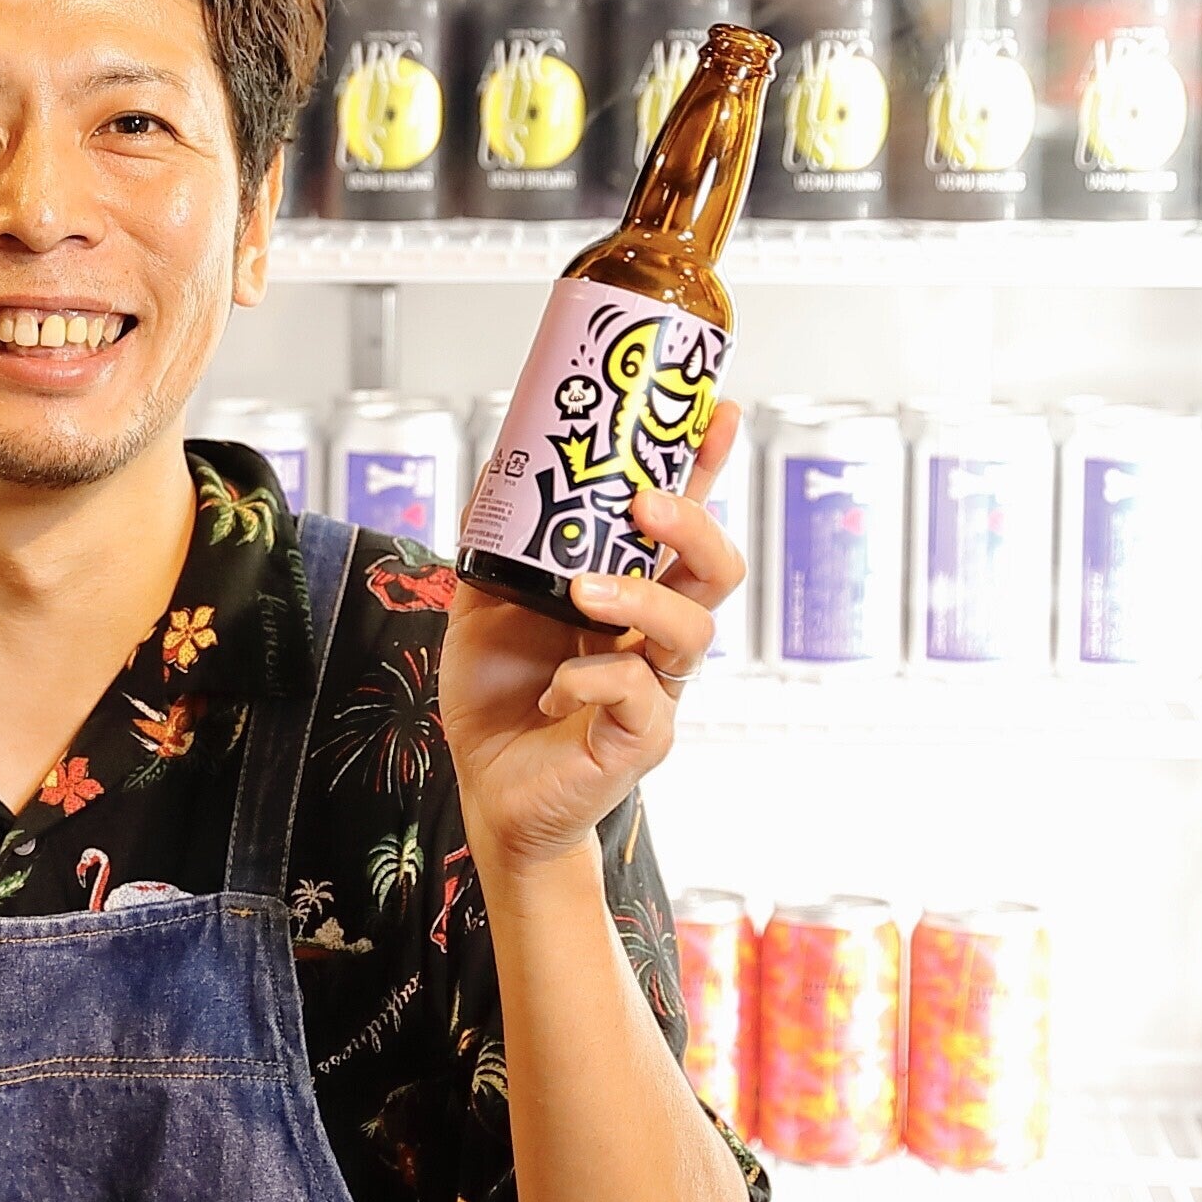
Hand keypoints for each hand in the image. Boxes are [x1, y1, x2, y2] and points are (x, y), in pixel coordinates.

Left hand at [439, 402, 747, 878]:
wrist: (486, 787)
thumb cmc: (498, 695)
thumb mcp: (484, 603)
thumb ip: (497, 542)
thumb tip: (498, 467)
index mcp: (629, 594)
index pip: (679, 524)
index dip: (705, 469)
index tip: (717, 414)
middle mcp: (653, 636)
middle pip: (716, 570)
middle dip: (693, 526)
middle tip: (645, 503)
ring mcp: (656, 688)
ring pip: (693, 629)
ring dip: (641, 599)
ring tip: (583, 593)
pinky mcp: (640, 738)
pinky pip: (640, 698)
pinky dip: (592, 680)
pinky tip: (555, 687)